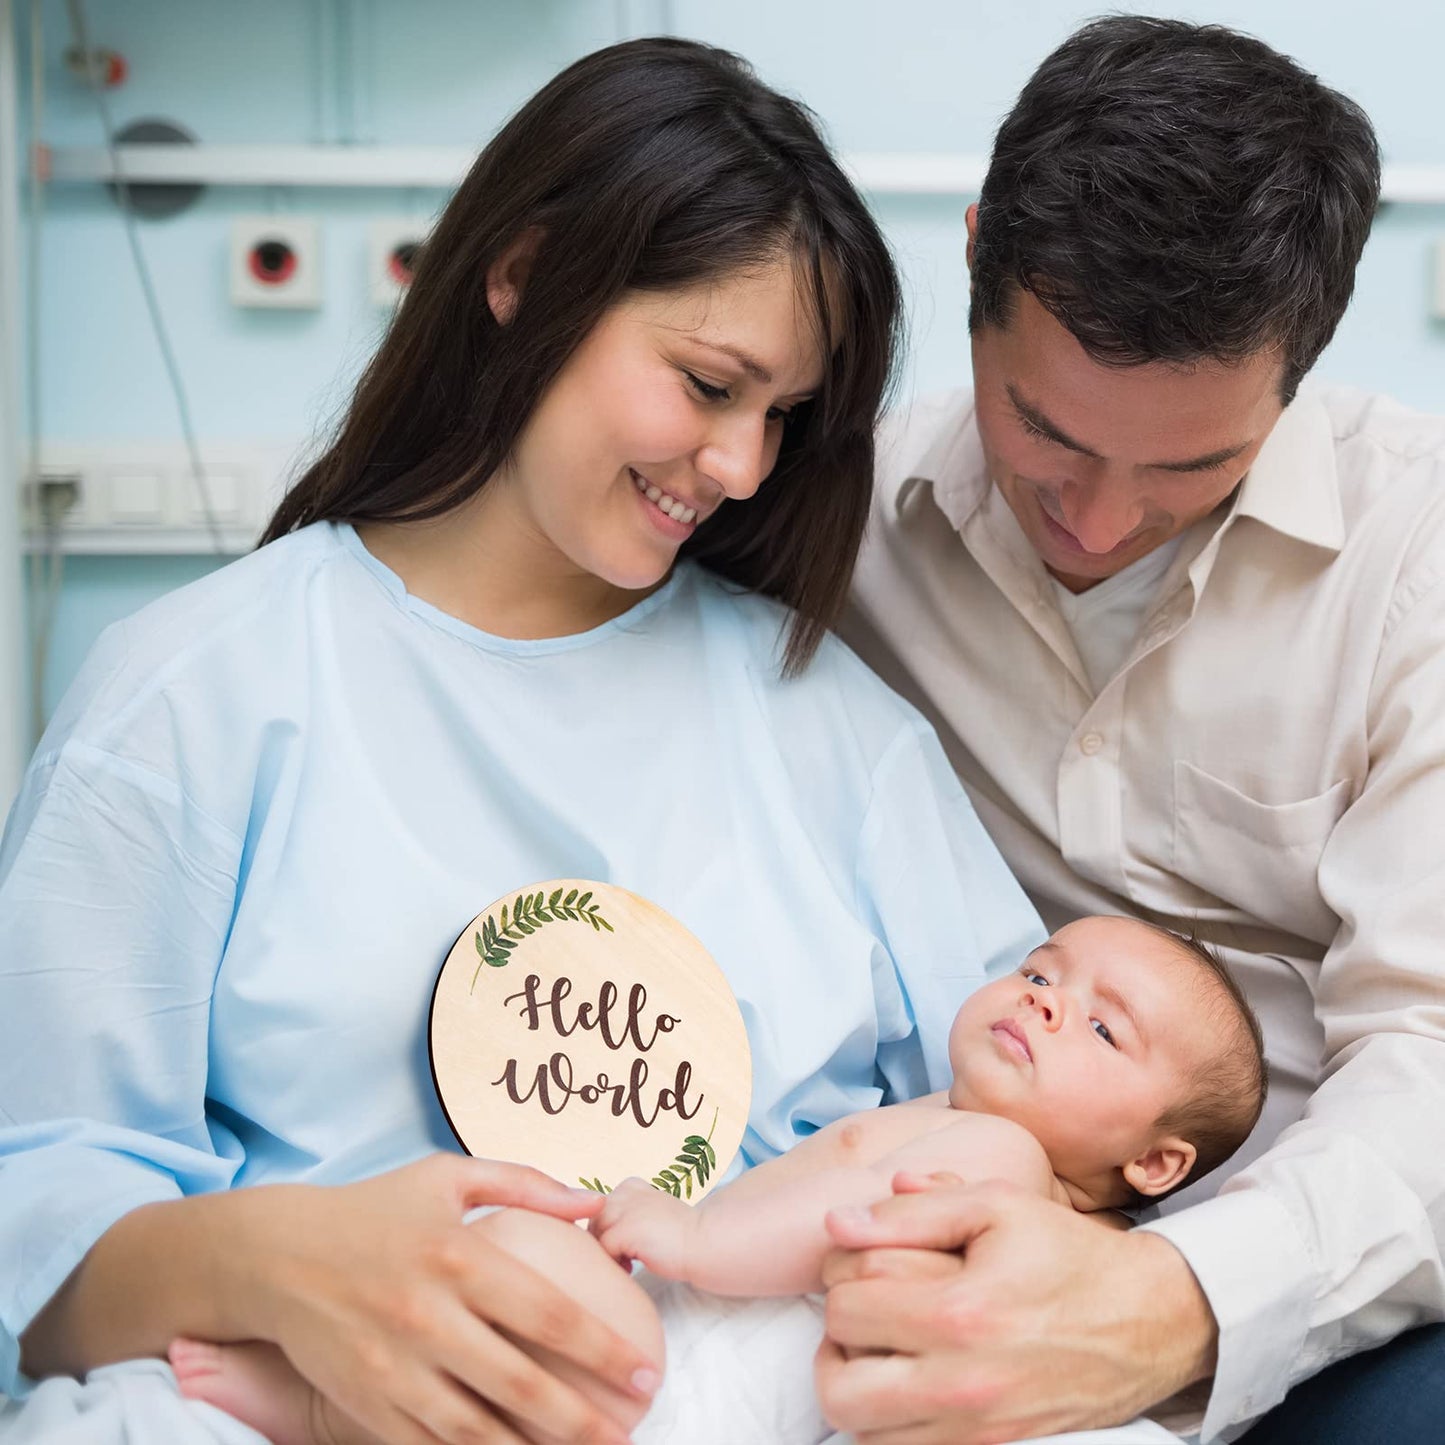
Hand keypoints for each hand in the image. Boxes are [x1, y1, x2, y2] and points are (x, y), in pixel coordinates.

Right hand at [242, 1154, 656, 1444]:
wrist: (274, 1255)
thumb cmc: (373, 1209)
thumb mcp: (446, 1177)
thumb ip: (524, 1184)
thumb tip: (593, 1202)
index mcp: (458, 1255)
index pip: (546, 1311)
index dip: (602, 1346)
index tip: (645, 1369)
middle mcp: (429, 1315)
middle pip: (519, 1381)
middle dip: (581, 1417)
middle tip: (629, 1433)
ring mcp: (395, 1366)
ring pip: (476, 1429)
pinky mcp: (367, 1402)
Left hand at [591, 1177, 694, 1280]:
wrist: (705, 1242)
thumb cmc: (680, 1235)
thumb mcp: (651, 1214)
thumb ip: (629, 1215)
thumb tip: (603, 1234)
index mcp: (632, 1186)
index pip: (599, 1208)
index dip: (608, 1229)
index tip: (627, 1245)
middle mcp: (626, 1193)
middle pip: (594, 1220)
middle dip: (604, 1241)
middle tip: (625, 1258)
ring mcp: (626, 1210)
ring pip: (595, 1233)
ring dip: (607, 1252)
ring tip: (627, 1264)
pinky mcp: (627, 1230)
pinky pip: (604, 1248)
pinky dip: (614, 1262)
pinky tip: (632, 1268)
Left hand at [814, 1177, 1218, 1443]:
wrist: (1147, 1321)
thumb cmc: (1067, 1254)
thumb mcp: (996, 1205)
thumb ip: (914, 1210)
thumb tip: (839, 1223)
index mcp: (961, 1313)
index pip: (847, 1306)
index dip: (840, 1274)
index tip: (861, 1260)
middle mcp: (963, 1384)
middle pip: (839, 1387)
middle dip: (837, 1341)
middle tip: (861, 1312)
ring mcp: (977, 1432)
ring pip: (863, 1434)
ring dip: (856, 1388)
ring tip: (879, 1348)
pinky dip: (889, 1423)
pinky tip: (906, 1382)